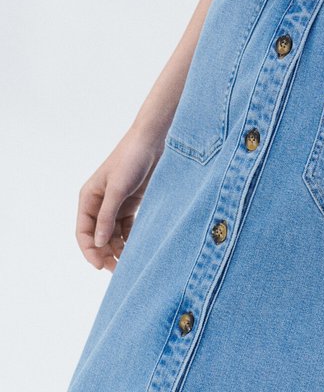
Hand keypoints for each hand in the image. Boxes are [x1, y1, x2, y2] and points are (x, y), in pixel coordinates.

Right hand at [75, 125, 163, 272]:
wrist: (153, 141)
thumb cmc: (131, 159)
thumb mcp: (117, 189)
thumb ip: (107, 216)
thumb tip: (97, 243)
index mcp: (88, 198)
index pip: (83, 232)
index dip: (89, 251)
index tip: (100, 267)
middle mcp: (99, 203)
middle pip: (97, 236)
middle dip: (105, 254)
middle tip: (117, 271)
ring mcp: (115, 204)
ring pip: (112, 234)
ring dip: (118, 248)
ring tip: (129, 263)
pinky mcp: (131, 203)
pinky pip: (126, 227)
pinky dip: (130, 238)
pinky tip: (137, 248)